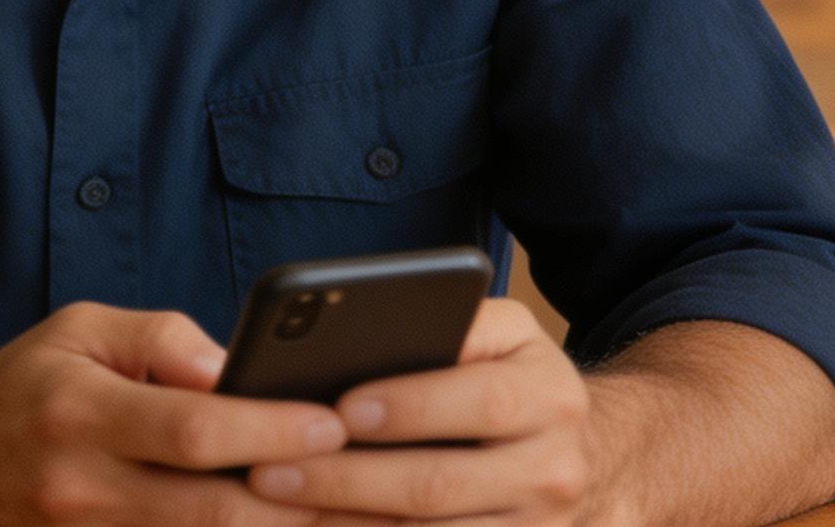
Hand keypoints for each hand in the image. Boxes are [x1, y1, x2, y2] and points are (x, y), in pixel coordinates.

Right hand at [0, 302, 345, 524]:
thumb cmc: (23, 388)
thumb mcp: (78, 330)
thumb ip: (161, 339)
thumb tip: (237, 370)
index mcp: (79, 410)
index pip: (192, 427)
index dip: (270, 430)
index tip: (336, 422)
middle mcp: (83, 486)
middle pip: (213, 512)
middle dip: (305, 505)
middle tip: (386, 492)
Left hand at [246, 298, 589, 523]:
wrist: (566, 445)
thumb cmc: (499, 374)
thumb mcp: (492, 334)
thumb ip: (445, 327)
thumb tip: (344, 341)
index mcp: (549, 392)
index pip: (482, 402)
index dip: (409, 407)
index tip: (339, 411)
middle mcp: (557, 466)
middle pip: (439, 482)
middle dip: (346, 478)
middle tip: (269, 471)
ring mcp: (541, 525)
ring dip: (346, 524)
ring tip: (277, 508)